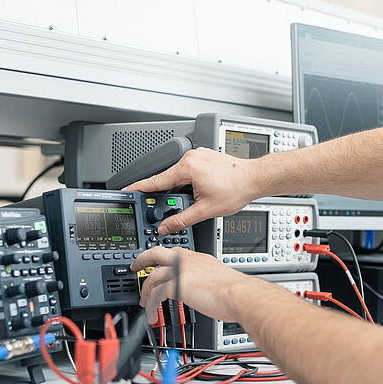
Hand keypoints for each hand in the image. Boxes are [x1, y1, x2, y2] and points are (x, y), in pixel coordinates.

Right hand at [123, 148, 263, 234]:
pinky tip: (197, 193)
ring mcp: (198, 156)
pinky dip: (187, 183)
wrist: (255, 178)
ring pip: (178, 176)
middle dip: (165, 195)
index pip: (155, 180)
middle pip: (167, 179)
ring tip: (192, 201)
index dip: (139, 188)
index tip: (127, 190)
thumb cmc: (236, 189)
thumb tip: (166, 227)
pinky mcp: (204, 158)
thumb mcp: (206, 210)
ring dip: (179, 189)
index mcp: (187, 167)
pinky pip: (188, 171)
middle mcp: (191, 158)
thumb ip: (181, 219)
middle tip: (164, 209)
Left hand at [131, 246, 253, 323]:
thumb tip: (202, 288)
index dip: (163, 258)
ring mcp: (180, 271)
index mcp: (197, 258)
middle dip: (143, 260)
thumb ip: (205, 278)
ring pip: (153, 276)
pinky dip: (150, 305)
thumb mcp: (217, 276)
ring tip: (143, 301)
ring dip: (145, 290)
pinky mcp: (176, 284)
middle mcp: (186, 261)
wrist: (238, 294)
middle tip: (136, 266)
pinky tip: (151, 313)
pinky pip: (155, 294)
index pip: (174, 252)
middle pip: (156, 253)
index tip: (158, 264)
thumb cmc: (234, 290)